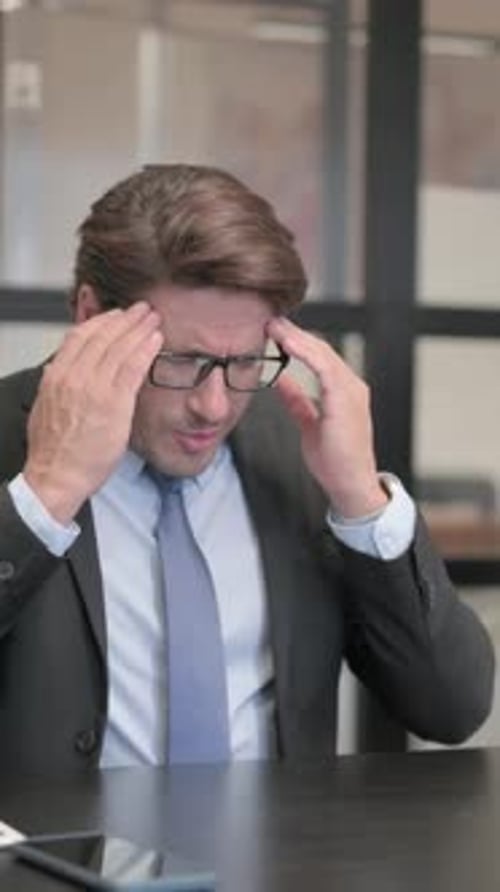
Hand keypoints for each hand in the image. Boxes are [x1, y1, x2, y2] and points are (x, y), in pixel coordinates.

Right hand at [24, 302, 162, 523]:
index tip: (116, 316)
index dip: (101, 322)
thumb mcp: (45, 407)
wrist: (57, 475)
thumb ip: (55, 385)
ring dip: (140, 329)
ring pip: (120, 348)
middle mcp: (74, 377)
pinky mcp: (115, 403)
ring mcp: (95, 388)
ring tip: (153, 319)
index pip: (80, 336)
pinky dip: (146, 349)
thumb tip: (58, 369)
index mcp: (57, 376)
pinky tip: (156, 340)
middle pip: (103, 336)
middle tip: (142, 310)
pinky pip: (133, 367)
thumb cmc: (54, 450)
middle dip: (126, 319)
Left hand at [267, 317, 387, 517]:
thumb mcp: (308, 423)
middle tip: (270, 320)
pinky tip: (287, 343)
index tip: (275, 332)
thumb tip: (280, 382)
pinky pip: (324, 367)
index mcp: (343, 391)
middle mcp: (351, 386)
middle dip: (294, 333)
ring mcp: (351, 391)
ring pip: (322, 353)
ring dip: (297, 338)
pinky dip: (305, 352)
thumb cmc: (335, 460)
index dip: (297, 342)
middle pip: (321, 349)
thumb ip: (297, 400)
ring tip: (275, 326)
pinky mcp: (346, 399)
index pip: (319, 357)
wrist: (350, 484)